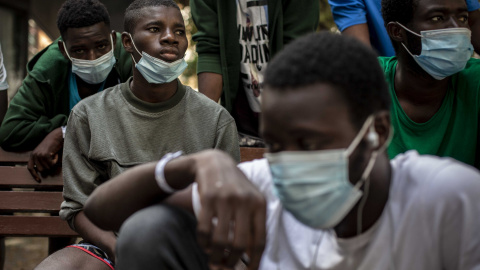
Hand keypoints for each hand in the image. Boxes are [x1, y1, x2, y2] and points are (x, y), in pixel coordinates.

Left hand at [28, 127, 63, 181]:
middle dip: (48, 167)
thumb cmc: (52, 144)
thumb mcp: (43, 152)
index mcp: (32, 155)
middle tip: (52, 160)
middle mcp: (34, 155)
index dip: (34, 175)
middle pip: (41, 170)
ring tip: (53, 155)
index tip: (39, 180)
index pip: (30, 168)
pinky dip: (55, 161)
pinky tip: (55, 154)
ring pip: (47, 167)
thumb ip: (40, 160)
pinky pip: (52, 164)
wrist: (56, 136)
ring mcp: (39, 155)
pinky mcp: (45, 155)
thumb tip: (42, 171)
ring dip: (53, 163)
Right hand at [192, 151, 265, 269]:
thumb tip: (251, 256)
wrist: (215, 162)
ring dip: (215, 256)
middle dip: (231, 262)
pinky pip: (205, 230)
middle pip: (239, 244)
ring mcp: (225, 200)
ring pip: (220, 240)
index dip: (254, 262)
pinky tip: (205, 246)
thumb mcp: (251, 198)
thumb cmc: (235, 186)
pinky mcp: (208, 199)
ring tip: (214, 261)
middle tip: (225, 268)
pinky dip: (203, 244)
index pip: (260, 241)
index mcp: (259, 204)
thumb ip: (254, 222)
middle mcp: (244, 202)